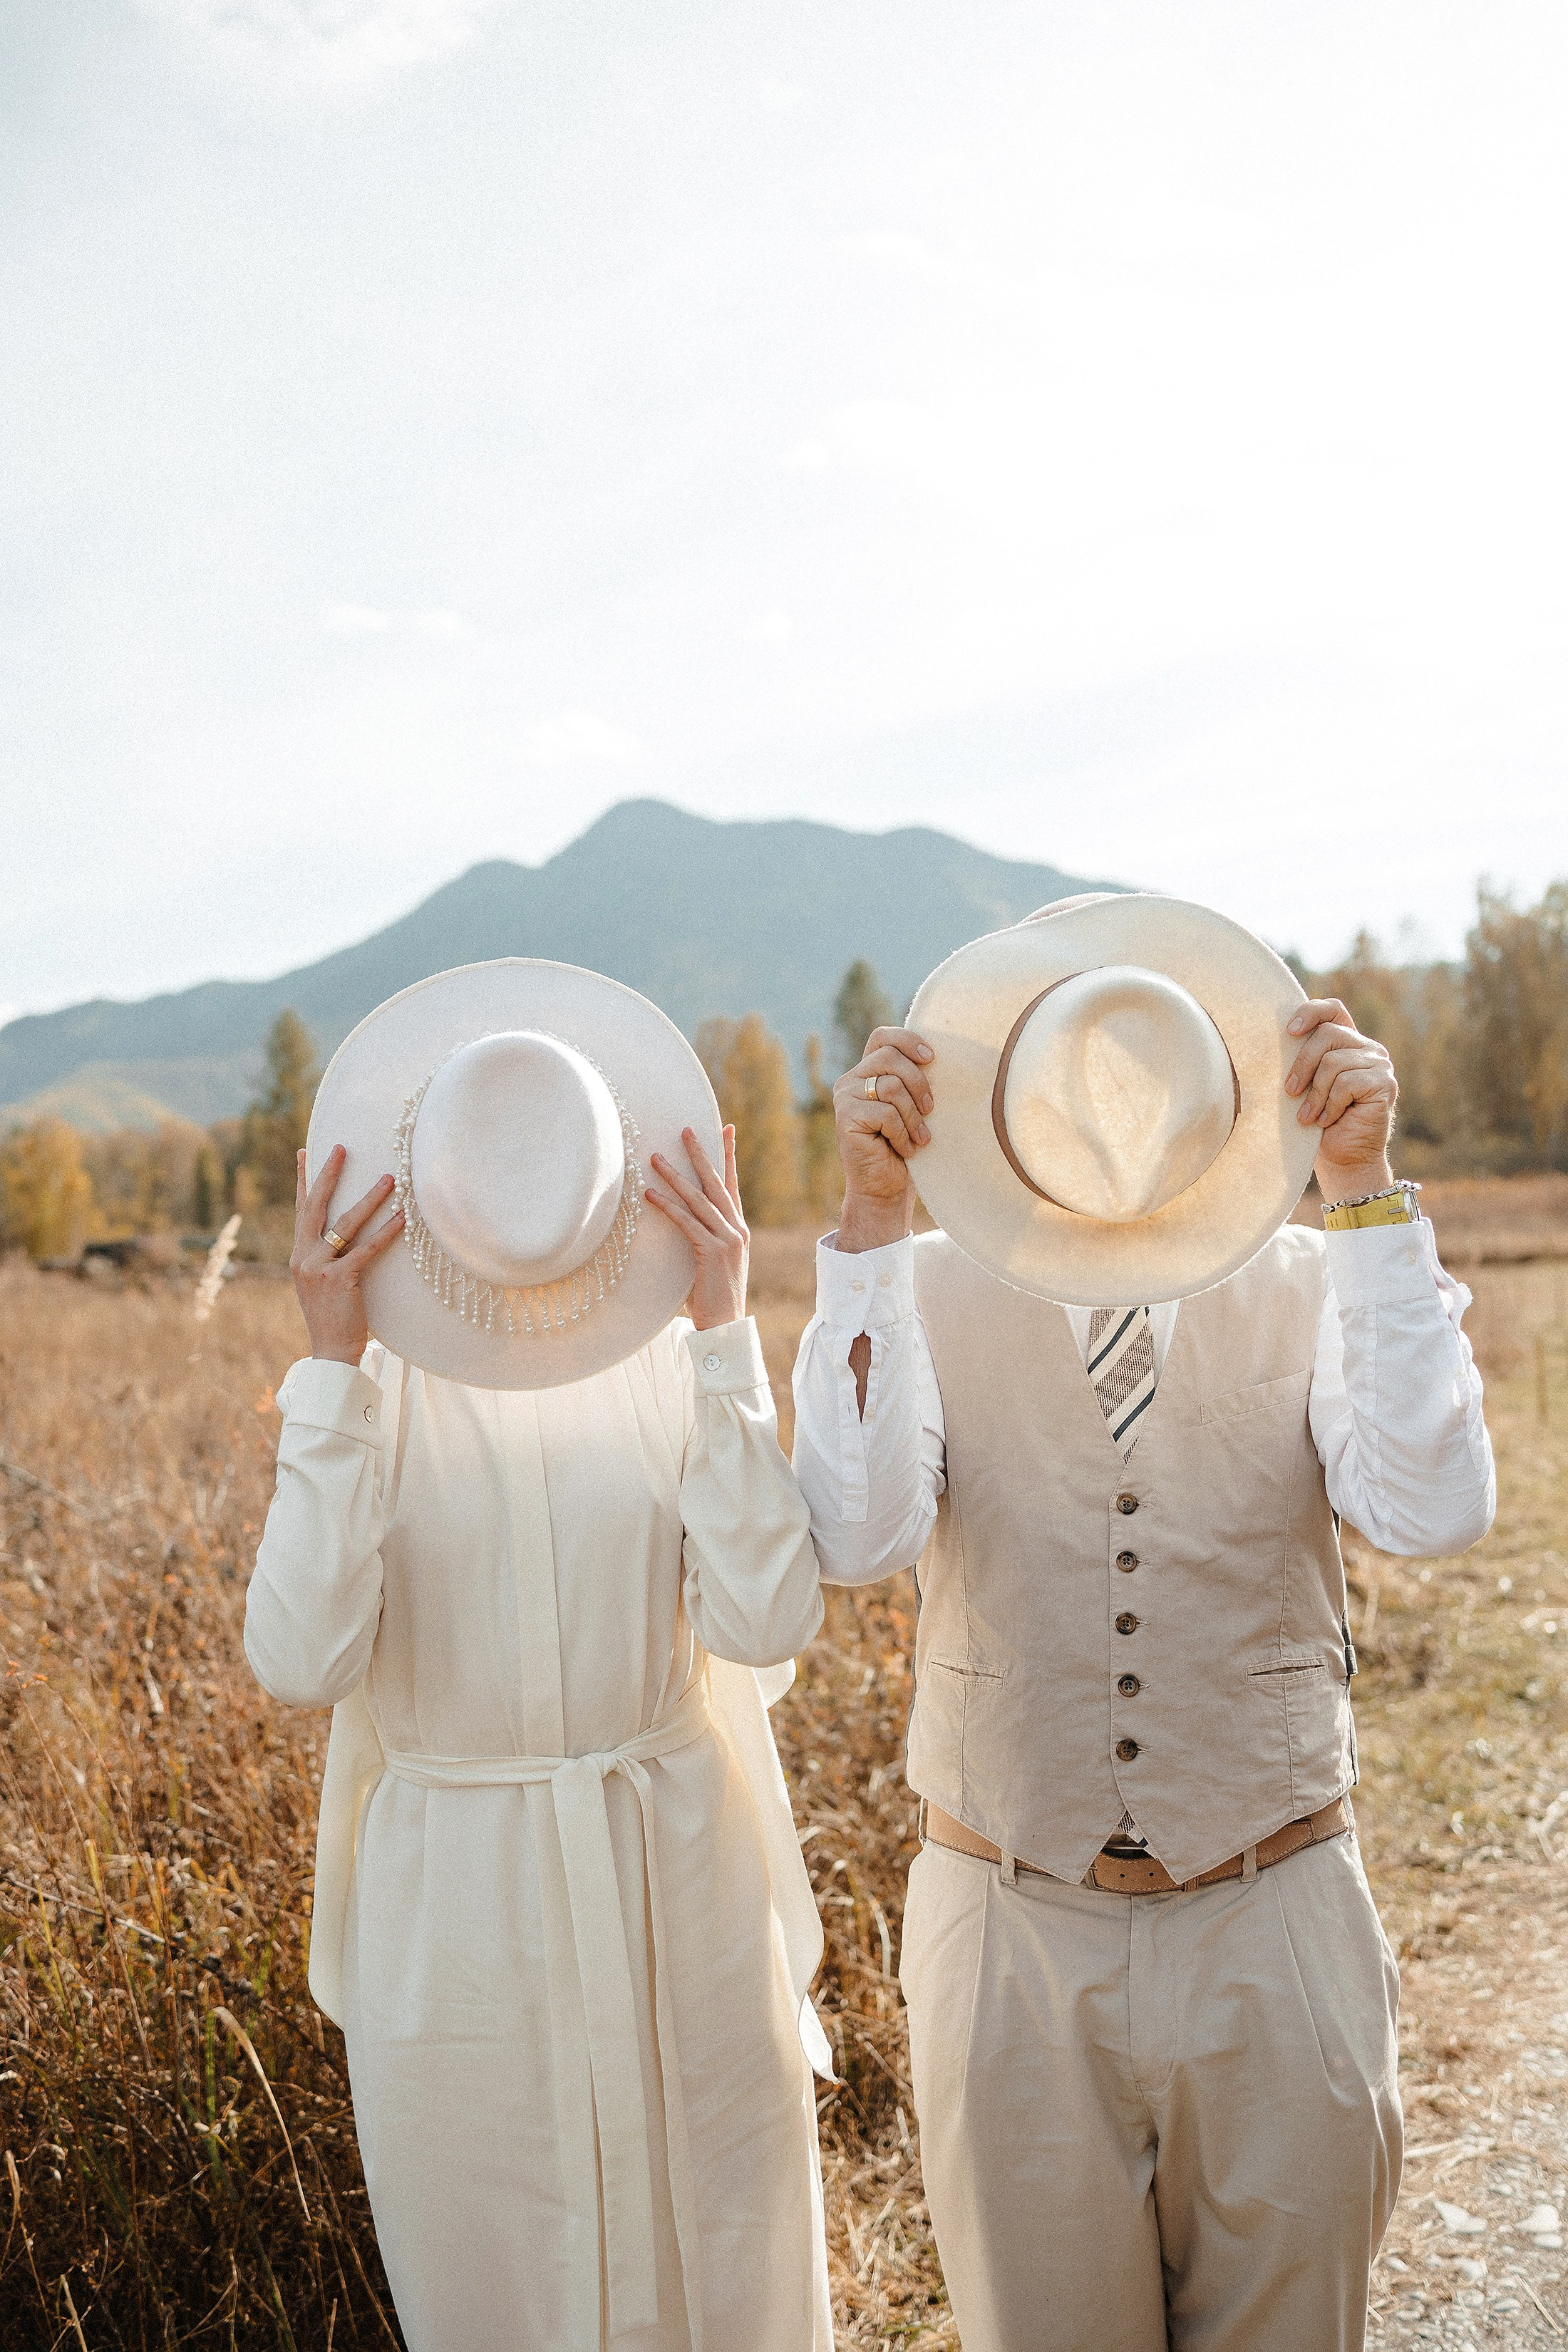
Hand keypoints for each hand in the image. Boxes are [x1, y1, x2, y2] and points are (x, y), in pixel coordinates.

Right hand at [291, 1146, 405, 1364]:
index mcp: (298, 1255)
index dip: (304, 1180)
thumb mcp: (322, 1282)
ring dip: (368, 1199)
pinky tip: (403, 1218)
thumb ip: (325, 1256)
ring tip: (390, 1178)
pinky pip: (365, 1249)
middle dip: (328, 1174)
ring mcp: (318, 1268)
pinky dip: (386, 1232)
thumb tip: (341, 1233)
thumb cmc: (334, 1317)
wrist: (331, 1352)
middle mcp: (303, 1257)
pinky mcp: (339, 1280)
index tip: (306, 1151)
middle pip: (316, 1207)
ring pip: (344, 1225)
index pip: (301, 1209)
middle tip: (341, 1147)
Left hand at [645, 1126, 748, 1329]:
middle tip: (686, 1129)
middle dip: (701, 1153)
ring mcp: (727, 1240)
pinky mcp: (712, 1253)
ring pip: (699, 1199)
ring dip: (675, 1176)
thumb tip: (680, 1220)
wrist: (726, 1326)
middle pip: (717, 1183)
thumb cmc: (712, 1296)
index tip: (726, 1128)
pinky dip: (668, 1207)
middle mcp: (737, 1229)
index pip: (732, 1184)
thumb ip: (703, 1238)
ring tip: (655, 1157)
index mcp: (738, 1229)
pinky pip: (687, 1223)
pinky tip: (650, 1194)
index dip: (728, 1155)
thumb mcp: (711, 1261)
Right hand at [833, 1026, 934, 1251]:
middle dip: (919, 1084)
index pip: (882, 1037)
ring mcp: (844, 1097)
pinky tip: (905, 1149)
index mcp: (867, 1071)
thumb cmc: (906, 1146)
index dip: (907, 1040)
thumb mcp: (914, 1107)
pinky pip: (884, 1113)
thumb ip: (914, 1080)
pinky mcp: (844, 1117)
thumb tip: (937, 1055)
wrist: (886, 1188)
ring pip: (890, 1086)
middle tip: (931, 1110)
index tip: (932, 1058)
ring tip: (920, 1138)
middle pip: (890, 1058)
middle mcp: (851, 1079)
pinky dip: (902, 1133)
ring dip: (913, 1116)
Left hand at [1284, 1000, 1397, 1205]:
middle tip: (1289, 1092)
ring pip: (1334, 1062)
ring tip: (1308, 1117)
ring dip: (1315, 1094)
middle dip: (1302, 1064)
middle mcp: (1367, 1048)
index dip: (1311, 1012)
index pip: (1333, 1009)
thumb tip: (1269, 1038)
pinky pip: (1346, 1083)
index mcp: (1347, 1043)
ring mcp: (1379, 1064)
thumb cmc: (1316, 1122)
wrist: (1342, 1160)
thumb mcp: (1303, 1085)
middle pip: (1328, 1034)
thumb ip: (1300, 1059)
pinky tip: (1327, 1121)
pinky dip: (1330, 1105)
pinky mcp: (1385, 1083)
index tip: (1288, 1030)